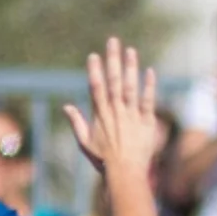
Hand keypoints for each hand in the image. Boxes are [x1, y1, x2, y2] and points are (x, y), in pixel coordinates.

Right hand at [63, 38, 159, 177]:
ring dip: (130, 67)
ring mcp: (131, 116)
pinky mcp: (147, 122)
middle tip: (113, 41)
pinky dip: (149, 86)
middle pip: (113, 81)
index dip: (95, 71)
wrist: (125, 174)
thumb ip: (76, 122)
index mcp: (100, 115)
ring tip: (131, 50)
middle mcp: (116, 112)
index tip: (94, 56)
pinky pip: (148, 101)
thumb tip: (66, 106)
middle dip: (113, 60)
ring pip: (130, 87)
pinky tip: (149, 71)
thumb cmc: (104, 160)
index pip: (96, 88)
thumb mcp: (85, 142)